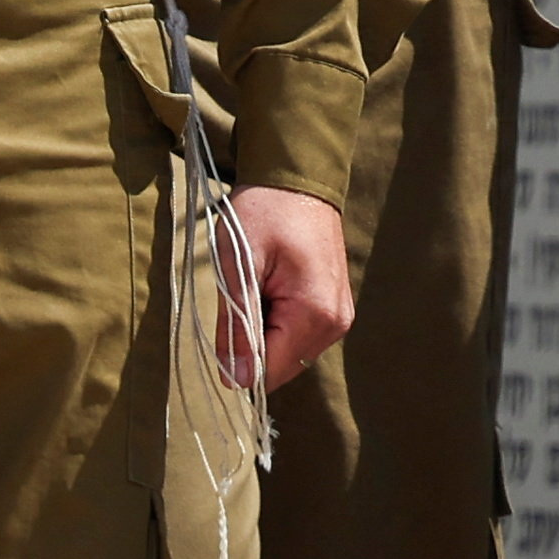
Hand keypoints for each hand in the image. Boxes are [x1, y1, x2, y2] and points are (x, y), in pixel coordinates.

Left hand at [230, 183, 352, 388]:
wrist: (297, 179)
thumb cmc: (265, 212)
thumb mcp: (238, 265)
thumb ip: (238, 324)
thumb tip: (236, 380)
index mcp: (316, 314)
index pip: (273, 369)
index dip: (239, 363)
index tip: (219, 333)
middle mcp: (336, 324)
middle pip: (282, 363)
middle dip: (251, 343)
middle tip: (237, 294)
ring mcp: (339, 317)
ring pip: (288, 350)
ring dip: (262, 330)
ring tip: (253, 285)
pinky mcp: (334, 309)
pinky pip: (298, 334)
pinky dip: (275, 320)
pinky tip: (266, 287)